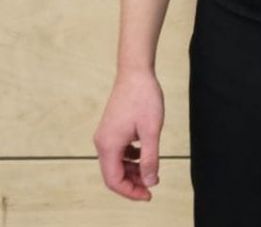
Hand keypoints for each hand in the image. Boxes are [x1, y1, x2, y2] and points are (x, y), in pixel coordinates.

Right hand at [93, 69, 164, 200]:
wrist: (135, 71)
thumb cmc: (144, 97)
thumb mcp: (152, 130)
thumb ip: (150, 158)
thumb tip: (149, 182)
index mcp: (109, 145)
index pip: (114, 181)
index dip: (131, 192)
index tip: (149, 194)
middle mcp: (102, 142)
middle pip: (113, 174)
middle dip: (132, 183)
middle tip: (152, 185)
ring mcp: (105, 134)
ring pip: (116, 163)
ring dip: (132, 170)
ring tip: (151, 170)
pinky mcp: (111, 127)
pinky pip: (118, 151)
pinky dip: (130, 157)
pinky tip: (144, 153)